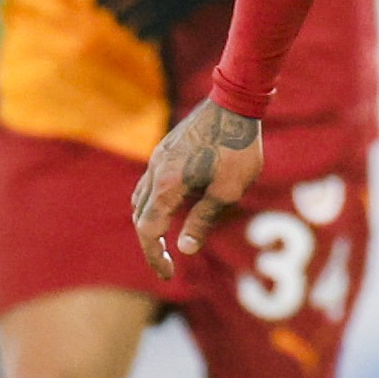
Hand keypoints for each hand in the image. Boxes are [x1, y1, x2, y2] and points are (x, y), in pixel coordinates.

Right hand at [132, 99, 262, 280]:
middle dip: (150, 243)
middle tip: (167, 264)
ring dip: (149, 222)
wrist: (235, 103)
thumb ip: (203, 220)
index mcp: (168, 184)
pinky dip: (154, 203)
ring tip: (166, 240)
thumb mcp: (228, 191)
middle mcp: (156, 170)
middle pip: (140, 216)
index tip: (167, 274)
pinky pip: (150, 183)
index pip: (148, 230)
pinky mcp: (165, 150)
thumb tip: (185, 249)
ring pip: (141, 199)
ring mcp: (158, 158)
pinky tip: (173, 208)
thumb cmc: (238, 148)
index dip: (154, 256)